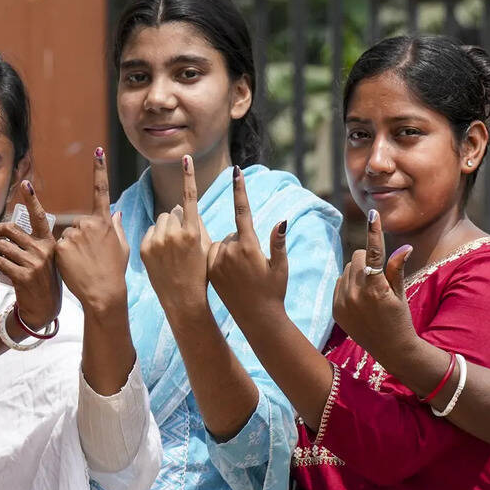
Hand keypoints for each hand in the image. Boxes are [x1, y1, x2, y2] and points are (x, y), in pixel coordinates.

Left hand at [0, 179, 60, 329]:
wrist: (45, 309)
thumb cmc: (41, 282)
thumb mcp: (43, 259)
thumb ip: (31, 243)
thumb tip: (7, 228)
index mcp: (50, 242)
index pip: (39, 216)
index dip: (32, 199)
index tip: (25, 183)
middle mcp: (44, 250)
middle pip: (11, 230)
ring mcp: (35, 263)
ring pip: (2, 246)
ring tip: (1, 263)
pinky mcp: (24, 275)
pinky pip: (1, 262)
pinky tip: (1, 274)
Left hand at [57, 147, 128, 313]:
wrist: (103, 293)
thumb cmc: (115, 272)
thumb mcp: (122, 248)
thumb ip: (117, 228)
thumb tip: (117, 212)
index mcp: (105, 222)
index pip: (102, 190)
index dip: (100, 170)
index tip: (98, 151)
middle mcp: (89, 223)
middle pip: (78, 224)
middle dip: (80, 237)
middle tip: (90, 257)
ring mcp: (74, 234)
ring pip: (67, 235)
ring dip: (71, 247)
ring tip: (82, 263)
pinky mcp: (61, 245)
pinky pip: (58, 245)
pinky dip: (62, 255)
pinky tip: (73, 266)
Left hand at [140, 154, 211, 310]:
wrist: (183, 299)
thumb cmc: (200, 273)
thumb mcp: (206, 247)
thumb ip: (197, 224)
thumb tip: (183, 206)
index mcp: (193, 232)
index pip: (190, 198)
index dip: (188, 176)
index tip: (186, 158)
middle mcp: (174, 234)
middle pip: (172, 211)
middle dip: (177, 221)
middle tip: (182, 241)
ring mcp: (157, 241)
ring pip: (160, 220)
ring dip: (165, 228)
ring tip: (172, 250)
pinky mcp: (144, 248)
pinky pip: (149, 231)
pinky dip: (155, 238)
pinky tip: (161, 255)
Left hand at [207, 165, 288, 320]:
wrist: (256, 317)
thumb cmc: (273, 291)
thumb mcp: (281, 266)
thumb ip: (278, 242)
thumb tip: (282, 221)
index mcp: (249, 247)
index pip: (243, 211)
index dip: (240, 190)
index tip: (235, 171)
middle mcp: (230, 251)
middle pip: (234, 233)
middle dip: (242, 243)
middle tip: (251, 266)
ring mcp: (216, 260)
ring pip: (222, 244)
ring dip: (229, 252)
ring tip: (239, 275)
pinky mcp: (207, 269)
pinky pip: (212, 253)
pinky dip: (218, 259)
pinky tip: (227, 276)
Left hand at [331, 208, 415, 360]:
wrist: (390, 349)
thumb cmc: (401, 318)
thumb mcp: (401, 293)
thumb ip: (397, 269)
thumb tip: (405, 247)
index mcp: (376, 288)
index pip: (375, 252)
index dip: (374, 231)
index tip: (373, 214)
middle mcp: (356, 294)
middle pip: (358, 257)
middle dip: (369, 260)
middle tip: (380, 276)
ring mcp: (343, 302)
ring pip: (348, 269)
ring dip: (358, 272)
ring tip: (371, 292)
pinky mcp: (336, 309)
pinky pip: (340, 283)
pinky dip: (349, 285)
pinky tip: (361, 300)